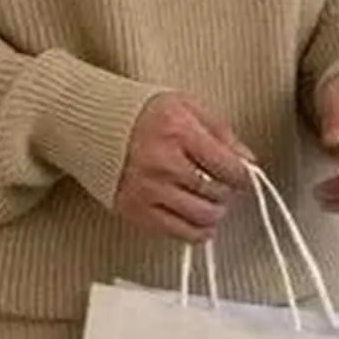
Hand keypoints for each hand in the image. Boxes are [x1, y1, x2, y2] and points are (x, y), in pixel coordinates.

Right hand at [115, 92, 255, 243]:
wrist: (90, 124)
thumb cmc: (139, 112)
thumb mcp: (185, 106)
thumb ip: (220, 131)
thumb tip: (247, 160)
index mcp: (178, 132)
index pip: (229, 167)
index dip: (243, 175)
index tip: (242, 175)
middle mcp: (162, 163)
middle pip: (218, 193)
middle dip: (228, 191)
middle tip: (223, 184)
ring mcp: (147, 190)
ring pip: (203, 216)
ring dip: (215, 211)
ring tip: (211, 200)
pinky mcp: (135, 211)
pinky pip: (179, 233)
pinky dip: (197, 231)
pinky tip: (199, 220)